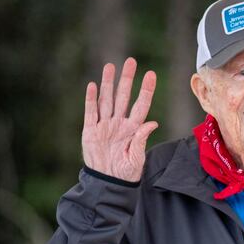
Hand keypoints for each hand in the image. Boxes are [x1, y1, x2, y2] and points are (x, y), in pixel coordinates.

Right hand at [82, 57, 158, 182]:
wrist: (107, 182)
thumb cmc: (126, 172)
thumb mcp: (137, 158)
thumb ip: (142, 139)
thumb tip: (153, 123)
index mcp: (133, 129)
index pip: (141, 105)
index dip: (146, 90)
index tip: (151, 74)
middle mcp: (119, 123)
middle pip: (124, 96)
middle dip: (126, 79)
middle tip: (131, 61)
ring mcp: (105, 125)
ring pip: (107, 100)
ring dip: (108, 83)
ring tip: (110, 66)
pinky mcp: (91, 130)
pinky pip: (91, 112)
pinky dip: (91, 99)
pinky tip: (93, 86)